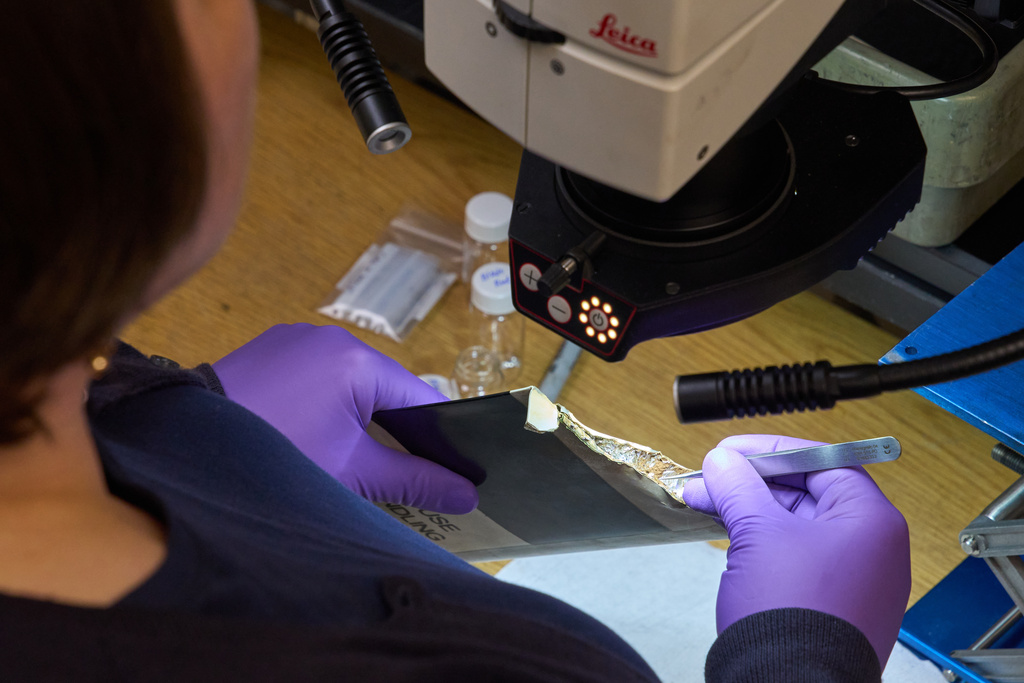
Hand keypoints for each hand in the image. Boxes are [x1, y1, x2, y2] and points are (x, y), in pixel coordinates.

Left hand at [213, 323, 478, 512]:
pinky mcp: (269, 349)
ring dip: (361, 417)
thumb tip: (467, 494)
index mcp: (357, 360)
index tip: (453, 472)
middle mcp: (330, 338)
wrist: (183, 449)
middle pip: (387, 387)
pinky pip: (317, 374)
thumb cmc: (273, 458)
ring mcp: (295, 339)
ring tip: (356, 459)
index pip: (421, 398)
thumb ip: (415, 480)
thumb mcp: (352, 474)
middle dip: (397, 431)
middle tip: (402, 474)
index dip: (440, 438)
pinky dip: (328, 403)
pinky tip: (318, 435)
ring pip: (352, 381)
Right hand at [682, 434, 909, 668]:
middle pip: (808, 494)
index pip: (823, 462)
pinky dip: (764, 544)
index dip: (772, 452)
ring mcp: (856, 581)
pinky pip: (798, 559)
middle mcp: (874, 550)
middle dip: (753, 484)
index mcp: (872, 522)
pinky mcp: (834, 606)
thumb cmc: (792, 617)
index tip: (734, 451)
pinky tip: (730, 536)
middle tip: (713, 478)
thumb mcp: (757, 533)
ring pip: (798, 528)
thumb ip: (739, 487)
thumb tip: (723, 463)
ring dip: (752, 513)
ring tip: (709, 505)